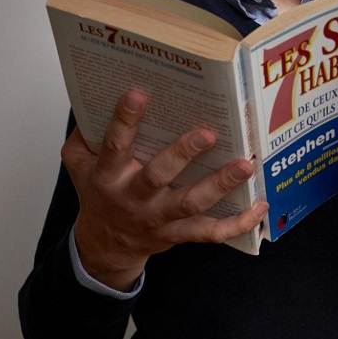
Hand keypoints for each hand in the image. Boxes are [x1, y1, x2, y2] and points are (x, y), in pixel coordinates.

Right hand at [63, 89, 267, 290]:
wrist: (105, 244)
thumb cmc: (97, 192)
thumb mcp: (78, 162)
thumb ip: (85, 132)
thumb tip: (98, 93)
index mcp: (108, 176)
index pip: (114, 145)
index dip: (124, 120)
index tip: (138, 93)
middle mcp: (134, 197)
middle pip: (158, 176)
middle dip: (183, 154)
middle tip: (207, 133)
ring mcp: (159, 218)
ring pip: (191, 203)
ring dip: (220, 185)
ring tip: (245, 165)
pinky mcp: (179, 233)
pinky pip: (210, 232)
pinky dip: (237, 223)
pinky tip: (260, 206)